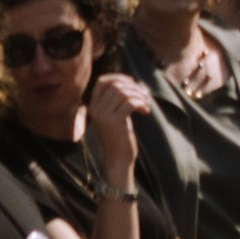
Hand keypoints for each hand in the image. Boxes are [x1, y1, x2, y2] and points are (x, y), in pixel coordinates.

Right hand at [85, 70, 150, 188]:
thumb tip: (132, 81)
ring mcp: (103, 115)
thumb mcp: (115, 115)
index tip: (133, 82)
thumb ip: (117, 100)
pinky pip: (130, 102)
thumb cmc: (120, 137)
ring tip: (146, 104)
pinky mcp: (114, 122)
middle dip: (134, 87)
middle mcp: (95, 109)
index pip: (102, 81)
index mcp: (93, 106)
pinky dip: (141, 103)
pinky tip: (146, 111)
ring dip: (139, 95)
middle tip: (145, 96)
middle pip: (116, 85)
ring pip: (124, 92)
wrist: (118, 160)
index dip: (118, 77)